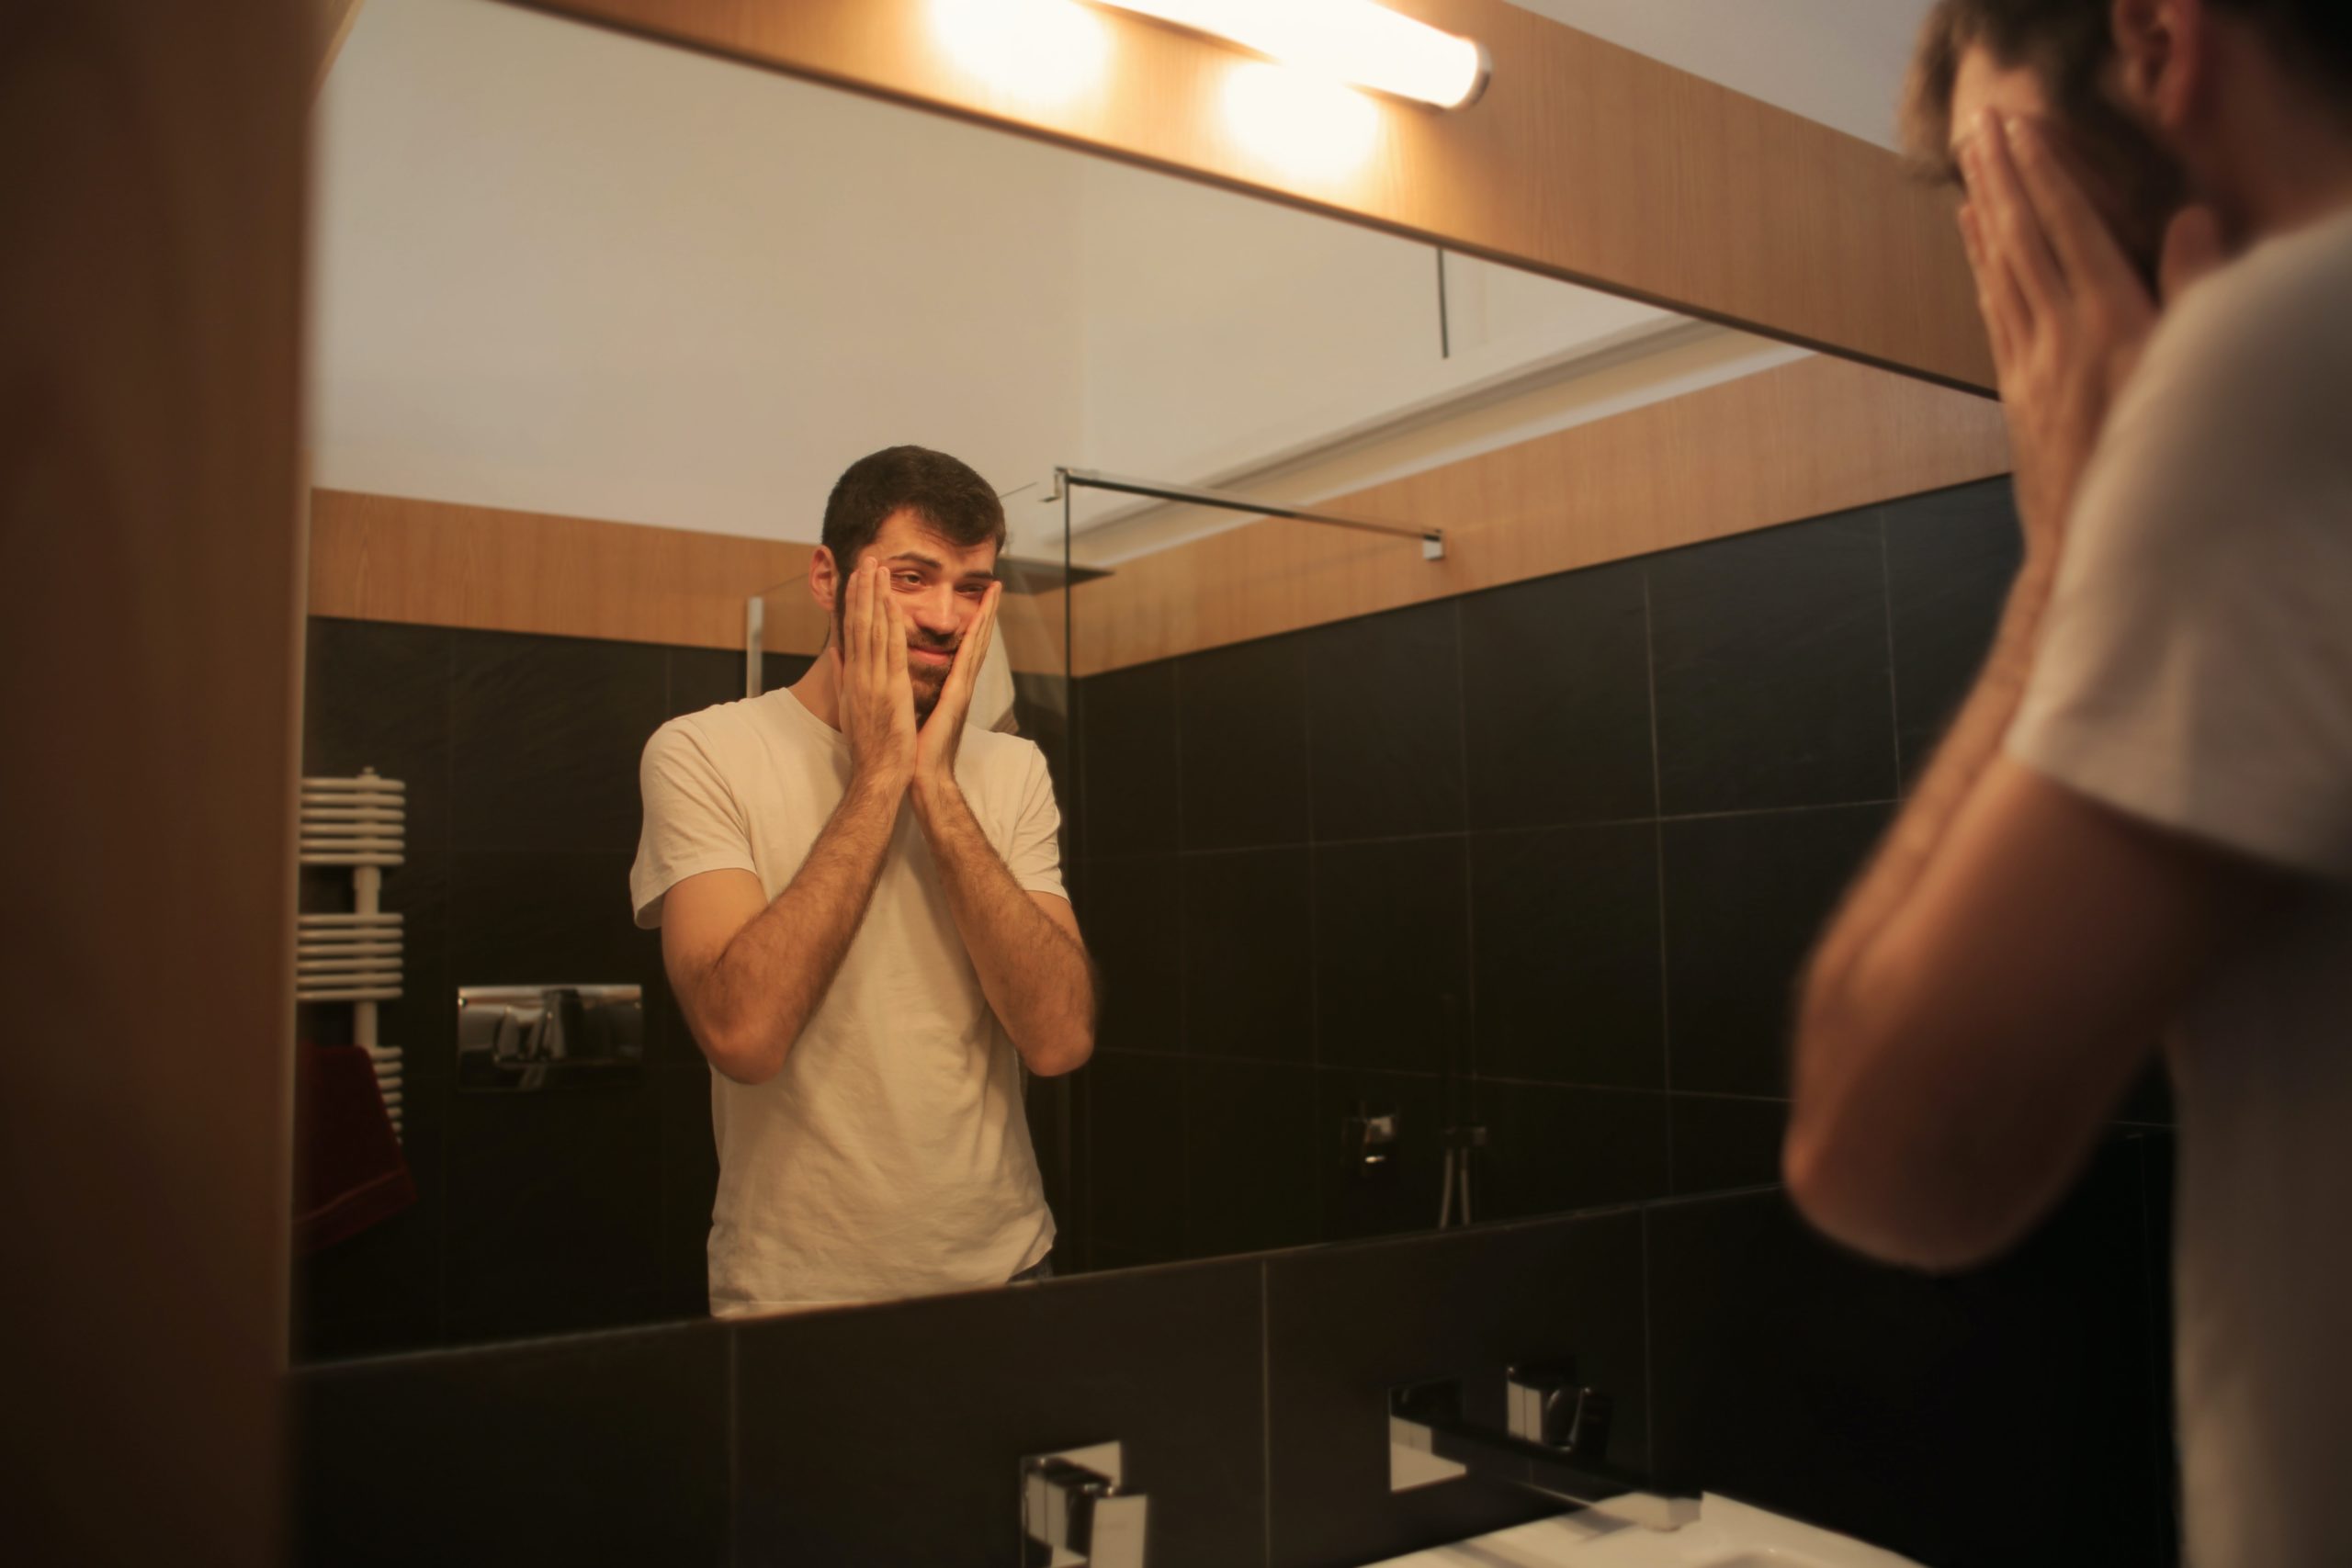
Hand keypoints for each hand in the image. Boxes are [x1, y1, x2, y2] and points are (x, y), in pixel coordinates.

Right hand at [837, 560, 915, 792]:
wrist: (878, 772)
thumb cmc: (869, 745)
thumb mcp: (850, 706)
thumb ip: (842, 677)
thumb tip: (835, 653)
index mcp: (852, 677)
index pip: (850, 631)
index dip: (853, 601)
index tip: (855, 577)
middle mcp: (859, 673)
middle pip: (857, 623)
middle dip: (861, 589)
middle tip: (865, 559)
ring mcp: (872, 680)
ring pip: (871, 630)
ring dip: (874, 597)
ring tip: (876, 568)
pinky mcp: (890, 689)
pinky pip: (889, 650)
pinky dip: (890, 624)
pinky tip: (891, 603)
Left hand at [911, 582, 1000, 806]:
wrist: (922, 775)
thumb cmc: (914, 747)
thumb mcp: (913, 708)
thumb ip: (914, 688)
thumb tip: (903, 674)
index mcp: (950, 686)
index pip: (963, 646)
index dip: (972, 621)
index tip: (978, 598)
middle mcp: (961, 684)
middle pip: (977, 639)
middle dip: (987, 611)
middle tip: (995, 584)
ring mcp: (963, 690)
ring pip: (977, 644)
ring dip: (987, 617)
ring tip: (994, 593)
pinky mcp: (957, 697)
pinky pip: (965, 661)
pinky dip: (973, 639)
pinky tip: (977, 621)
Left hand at [1957, 111, 2220, 567]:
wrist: (2090, 545)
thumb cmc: (2155, 463)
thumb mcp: (2188, 373)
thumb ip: (2194, 292)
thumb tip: (2193, 222)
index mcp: (2107, 323)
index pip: (2070, 228)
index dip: (2046, 172)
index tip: (2023, 129)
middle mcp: (2058, 335)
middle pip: (2024, 237)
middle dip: (2004, 176)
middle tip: (1982, 124)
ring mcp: (2030, 362)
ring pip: (2001, 269)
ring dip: (1986, 210)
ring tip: (1970, 163)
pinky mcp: (2017, 388)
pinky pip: (1995, 309)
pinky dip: (1983, 264)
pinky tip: (1974, 237)